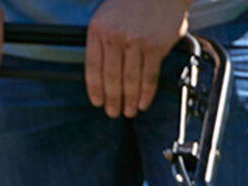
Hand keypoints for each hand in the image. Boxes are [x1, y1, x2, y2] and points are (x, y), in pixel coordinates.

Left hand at [85, 0, 189, 117]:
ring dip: (128, 100)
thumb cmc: (133, 3)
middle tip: (113, 112)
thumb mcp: (107, 17)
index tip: (98, 102)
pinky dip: (146, 93)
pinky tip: (143, 102)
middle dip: (112, 100)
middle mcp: (115, 36)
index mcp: (98, 30)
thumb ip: (101, 42)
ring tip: (128, 111)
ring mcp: (135, 41)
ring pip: (129, 80)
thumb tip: (99, 74)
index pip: (92, 68)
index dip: (95, 89)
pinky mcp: (155, 46)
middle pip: (110, 78)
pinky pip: (148, 76)